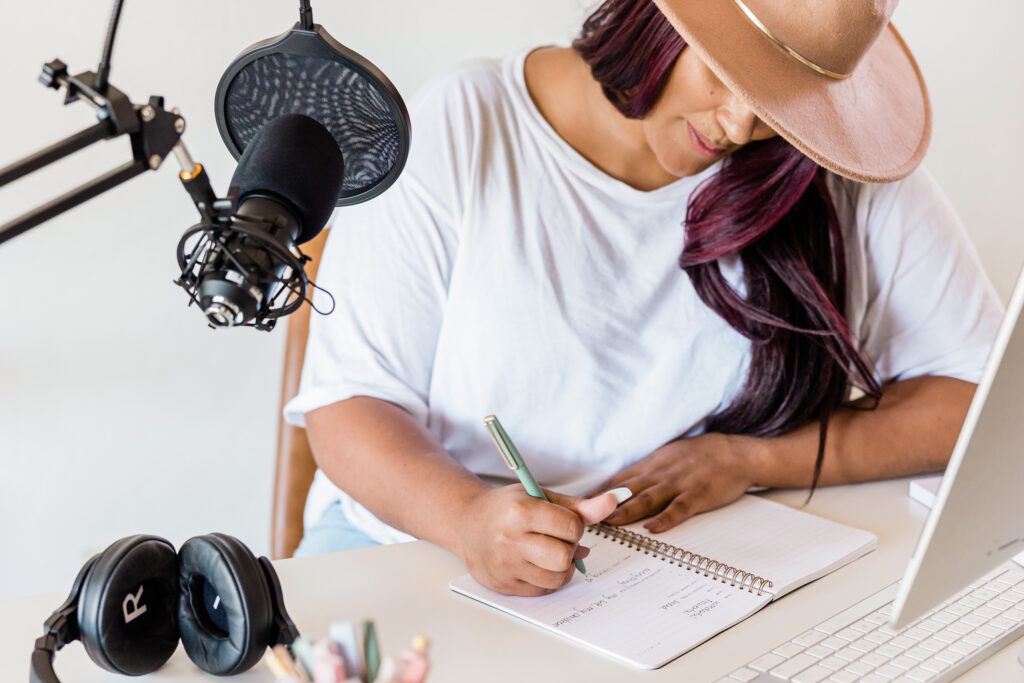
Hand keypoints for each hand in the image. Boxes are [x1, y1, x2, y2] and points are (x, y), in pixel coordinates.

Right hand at [457, 486, 618, 596]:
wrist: (467, 523)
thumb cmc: (508, 507)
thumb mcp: (539, 496)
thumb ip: (578, 505)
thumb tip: (614, 502)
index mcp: (520, 511)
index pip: (571, 526)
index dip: (575, 525)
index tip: (563, 521)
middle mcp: (510, 540)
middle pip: (564, 557)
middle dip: (569, 548)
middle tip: (556, 538)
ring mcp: (505, 566)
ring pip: (557, 578)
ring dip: (560, 565)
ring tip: (546, 550)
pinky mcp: (504, 585)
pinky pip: (543, 590)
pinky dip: (547, 577)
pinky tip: (535, 562)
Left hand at [587, 433, 755, 533]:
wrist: (734, 453)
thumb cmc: (698, 456)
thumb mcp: (666, 457)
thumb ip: (643, 472)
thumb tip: (616, 486)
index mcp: (652, 464)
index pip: (619, 479)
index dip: (598, 492)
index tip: (578, 504)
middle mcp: (661, 473)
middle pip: (628, 490)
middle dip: (604, 503)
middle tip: (585, 516)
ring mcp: (679, 484)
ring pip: (648, 498)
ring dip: (627, 511)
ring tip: (609, 523)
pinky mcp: (698, 495)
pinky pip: (679, 508)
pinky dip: (665, 519)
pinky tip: (652, 529)